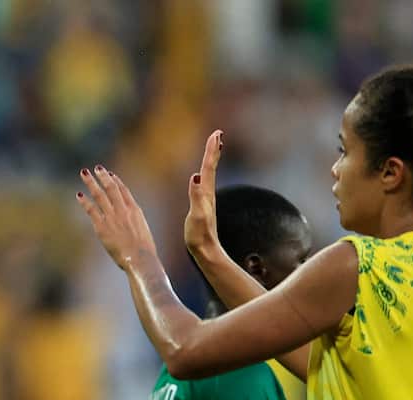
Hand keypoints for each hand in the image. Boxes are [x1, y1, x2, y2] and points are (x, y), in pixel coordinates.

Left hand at [76, 165, 158, 269]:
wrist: (141, 259)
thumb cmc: (144, 252)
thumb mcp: (143, 232)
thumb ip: (135, 224)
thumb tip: (130, 227)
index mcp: (135, 210)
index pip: (124, 191)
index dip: (116, 181)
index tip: (110, 175)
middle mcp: (123, 210)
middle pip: (111, 188)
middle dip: (103, 176)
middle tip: (97, 168)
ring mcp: (112, 217)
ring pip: (99, 194)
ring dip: (91, 182)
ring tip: (84, 173)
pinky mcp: (102, 227)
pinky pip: (91, 210)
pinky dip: (85, 201)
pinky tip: (79, 194)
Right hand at [184, 130, 222, 256]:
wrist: (207, 252)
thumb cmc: (200, 236)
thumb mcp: (197, 215)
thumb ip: (196, 196)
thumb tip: (195, 176)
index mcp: (205, 193)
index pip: (208, 167)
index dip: (211, 150)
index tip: (216, 133)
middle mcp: (208, 194)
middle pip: (211, 167)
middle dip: (213, 150)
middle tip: (217, 134)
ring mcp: (206, 200)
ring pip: (209, 175)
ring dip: (211, 160)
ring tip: (213, 149)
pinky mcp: (203, 207)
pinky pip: (204, 184)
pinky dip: (205, 174)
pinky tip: (202, 177)